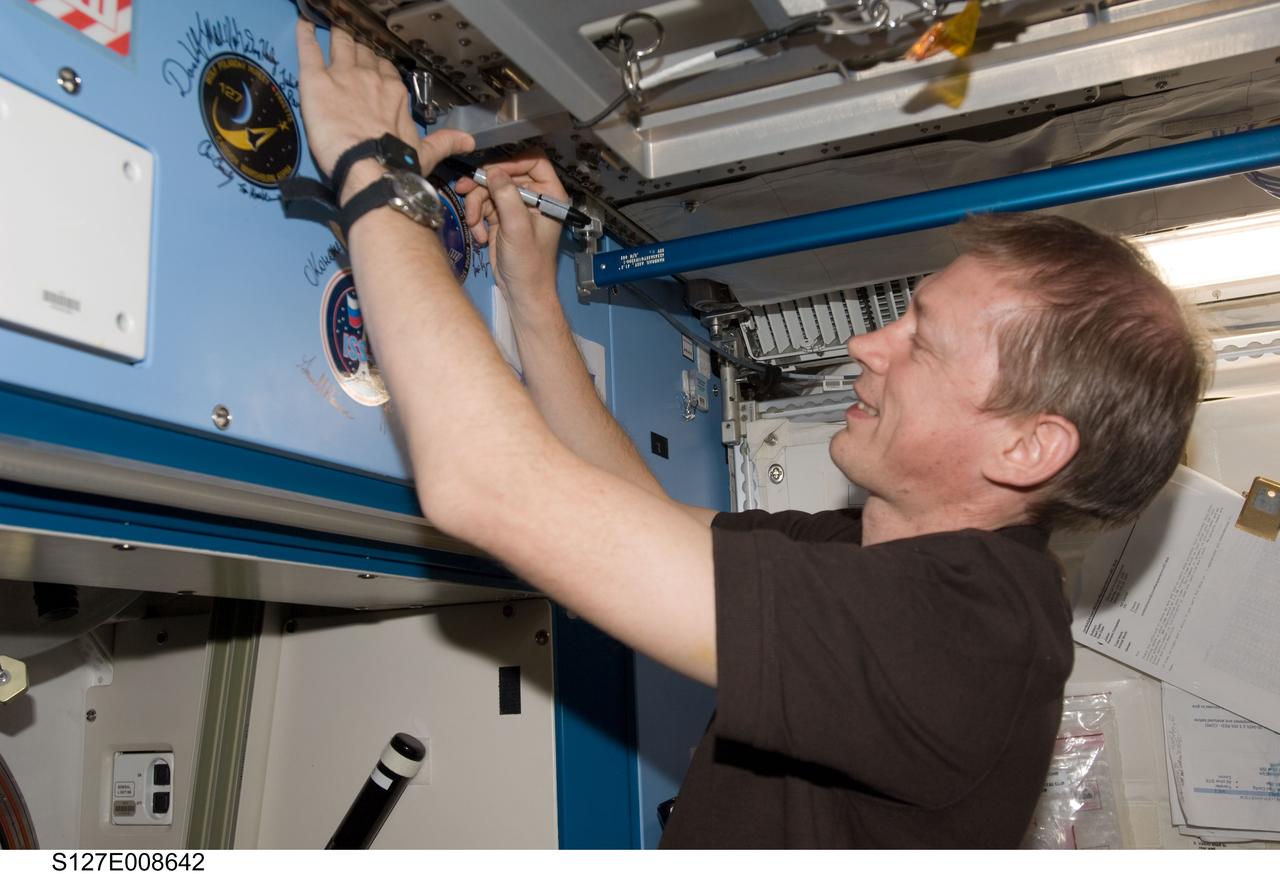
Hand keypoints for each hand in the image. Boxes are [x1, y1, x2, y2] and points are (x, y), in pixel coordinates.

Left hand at [295, 19, 472, 193]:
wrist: (371, 169)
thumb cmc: (398, 164)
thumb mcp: (425, 154)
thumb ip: (444, 142)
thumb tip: (468, 142)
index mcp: (395, 93)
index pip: (385, 70)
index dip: (378, 67)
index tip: (374, 66)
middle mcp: (371, 77)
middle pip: (363, 53)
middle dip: (358, 47)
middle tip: (351, 45)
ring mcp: (343, 75)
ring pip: (340, 44)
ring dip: (337, 35)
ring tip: (332, 27)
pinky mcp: (317, 80)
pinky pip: (309, 49)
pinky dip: (305, 33)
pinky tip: (303, 23)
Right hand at [455, 154, 565, 314]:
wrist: (521, 292)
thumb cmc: (529, 264)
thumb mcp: (517, 228)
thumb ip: (507, 196)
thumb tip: (493, 172)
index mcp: (550, 195)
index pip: (534, 161)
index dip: (512, 162)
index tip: (491, 170)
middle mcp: (534, 198)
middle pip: (505, 174)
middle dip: (483, 185)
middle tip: (464, 190)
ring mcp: (516, 208)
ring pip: (489, 190)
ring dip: (476, 205)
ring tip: (473, 223)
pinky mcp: (501, 219)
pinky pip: (484, 206)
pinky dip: (477, 219)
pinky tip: (479, 235)